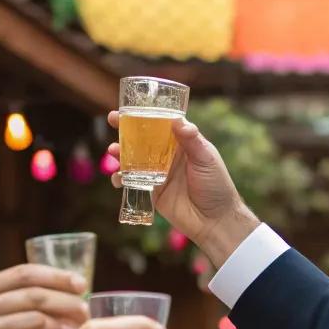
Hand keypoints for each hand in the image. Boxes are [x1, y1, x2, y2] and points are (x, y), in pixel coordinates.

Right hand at [106, 114, 258, 268]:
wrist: (215, 221)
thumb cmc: (217, 186)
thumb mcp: (206, 159)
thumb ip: (191, 140)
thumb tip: (176, 119)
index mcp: (182, 144)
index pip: (160, 125)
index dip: (145, 115)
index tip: (131, 107)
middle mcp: (168, 156)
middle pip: (143, 139)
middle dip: (125, 130)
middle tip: (112, 119)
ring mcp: (158, 174)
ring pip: (134, 159)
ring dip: (120, 154)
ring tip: (113, 151)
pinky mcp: (152, 191)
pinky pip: (133, 182)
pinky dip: (122, 179)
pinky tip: (117, 178)